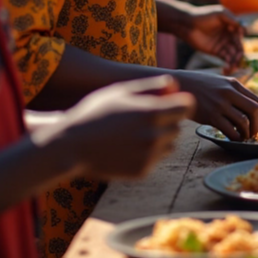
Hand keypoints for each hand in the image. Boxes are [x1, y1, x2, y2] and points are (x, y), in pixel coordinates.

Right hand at [39, 76, 195, 178]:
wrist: (72, 146)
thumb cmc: (96, 114)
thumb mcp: (121, 92)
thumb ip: (152, 86)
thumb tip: (175, 85)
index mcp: (152, 112)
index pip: (186, 106)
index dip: (180, 104)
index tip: (171, 105)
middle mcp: (154, 135)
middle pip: (178, 127)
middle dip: (167, 123)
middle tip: (142, 121)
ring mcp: (149, 155)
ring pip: (170, 145)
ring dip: (160, 140)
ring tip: (134, 135)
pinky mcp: (142, 171)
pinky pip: (156, 160)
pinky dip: (147, 155)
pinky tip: (127, 149)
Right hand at [171, 70, 257, 139]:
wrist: (179, 84)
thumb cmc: (200, 85)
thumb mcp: (221, 82)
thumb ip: (234, 92)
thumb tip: (249, 108)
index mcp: (235, 84)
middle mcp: (229, 92)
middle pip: (255, 110)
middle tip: (253, 133)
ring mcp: (220, 104)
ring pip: (244, 122)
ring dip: (246, 133)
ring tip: (242, 136)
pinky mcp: (210, 115)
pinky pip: (229, 130)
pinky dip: (235, 137)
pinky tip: (232, 138)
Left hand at [180, 4, 245, 72]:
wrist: (188, 25)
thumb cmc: (204, 16)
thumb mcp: (220, 13)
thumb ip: (232, 20)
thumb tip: (245, 29)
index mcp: (232, 25)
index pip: (241, 34)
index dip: (241, 38)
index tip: (239, 39)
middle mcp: (229, 35)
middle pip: (239, 46)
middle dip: (240, 54)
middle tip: (238, 59)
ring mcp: (223, 44)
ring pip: (234, 54)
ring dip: (236, 61)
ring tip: (233, 66)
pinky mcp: (217, 52)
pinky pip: (226, 59)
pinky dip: (229, 64)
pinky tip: (228, 67)